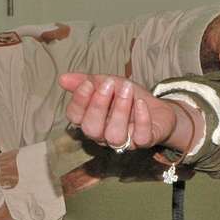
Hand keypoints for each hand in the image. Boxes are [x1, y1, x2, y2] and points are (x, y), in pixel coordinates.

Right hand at [57, 73, 199, 152]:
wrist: (157, 108)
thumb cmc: (127, 97)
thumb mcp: (106, 83)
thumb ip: (85, 81)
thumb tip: (62, 78)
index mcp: (90, 119)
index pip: (75, 116)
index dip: (79, 101)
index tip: (89, 83)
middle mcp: (103, 134)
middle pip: (91, 129)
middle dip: (98, 106)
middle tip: (109, 84)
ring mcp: (123, 140)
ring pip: (114, 135)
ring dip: (120, 111)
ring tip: (126, 90)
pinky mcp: (144, 141)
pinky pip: (140, 137)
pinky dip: (141, 120)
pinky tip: (141, 103)